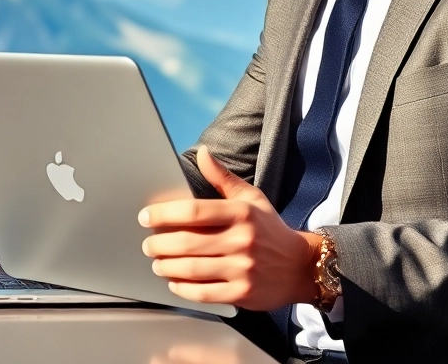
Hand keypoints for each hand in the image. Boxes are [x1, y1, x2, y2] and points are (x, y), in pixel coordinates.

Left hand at [139, 145, 322, 310]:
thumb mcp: (251, 199)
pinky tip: (174, 281)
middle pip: (187, 242)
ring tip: (157, 263)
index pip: (193, 211)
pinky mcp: (242, 293)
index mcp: (241, 213)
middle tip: (148, 244)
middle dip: (159, 244)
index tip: (146, 217)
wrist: (301, 266)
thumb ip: (222, 178)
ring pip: (191, 269)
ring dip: (166, 267)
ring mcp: (243, 268)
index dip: (163, 214)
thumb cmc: (270, 230)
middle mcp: (242, 240)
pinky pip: (203, 293)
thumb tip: (202, 153)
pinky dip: (182, 289)